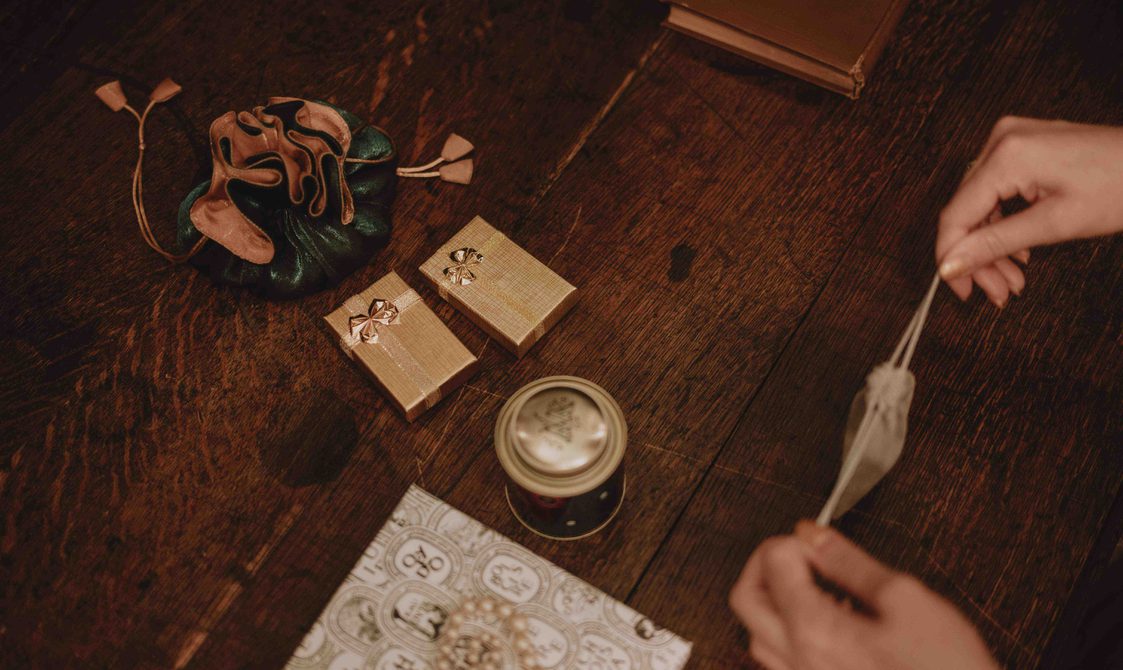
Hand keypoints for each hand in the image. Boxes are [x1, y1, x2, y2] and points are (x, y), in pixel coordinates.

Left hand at [729, 521, 997, 669]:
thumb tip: (815, 534)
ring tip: (815, 586)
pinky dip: (789, 631)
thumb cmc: (945, 668)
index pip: (771, 564)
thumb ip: (850, 563)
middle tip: (800, 553)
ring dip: (775, 600)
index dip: (794, 540)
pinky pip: (781, 660)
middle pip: (746, 599)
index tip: (818, 539)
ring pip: (757, 633)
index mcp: (813, 630)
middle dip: (766, 564)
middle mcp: (798, 660)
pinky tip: (829, 623)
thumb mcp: (905, 600)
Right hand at [937, 118, 1122, 306]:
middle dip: (979, 256)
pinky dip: (1004, 224)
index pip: (956, 214)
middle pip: (967, 211)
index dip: (951, 257)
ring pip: (980, 205)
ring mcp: (1011, 140)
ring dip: (992, 246)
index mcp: (1006, 155)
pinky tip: (1019, 251)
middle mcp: (1001, 140)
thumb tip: (950, 265)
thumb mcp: (1054, 224)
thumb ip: (994, 245)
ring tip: (1013, 280)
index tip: (960, 289)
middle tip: (997, 292)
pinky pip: (996, 191)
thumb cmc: (1121, 187)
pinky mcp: (1023, 147)